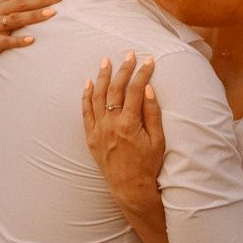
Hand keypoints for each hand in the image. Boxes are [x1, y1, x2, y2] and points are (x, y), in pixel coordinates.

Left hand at [81, 52, 164, 213]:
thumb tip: (148, 89)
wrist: (129, 187)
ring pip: (97, 96)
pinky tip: (89, 83)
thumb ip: (152, 113)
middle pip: (115, 89)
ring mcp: (98, 130)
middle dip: (123, 69)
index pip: (135, 90)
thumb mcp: (157, 140)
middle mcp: (110, 124)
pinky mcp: (91, 137)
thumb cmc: (147, 165)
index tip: (148, 60)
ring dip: (102, 77)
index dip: (142, 73)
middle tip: (128, 55)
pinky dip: (86, 96)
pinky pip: (85, 112)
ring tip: (106, 61)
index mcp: (129, 124)